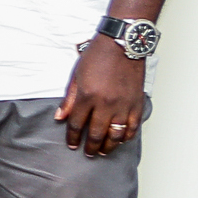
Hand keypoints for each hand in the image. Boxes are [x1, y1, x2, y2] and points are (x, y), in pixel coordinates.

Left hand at [59, 39, 146, 156]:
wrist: (123, 44)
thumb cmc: (98, 56)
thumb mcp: (76, 75)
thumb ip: (69, 99)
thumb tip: (60, 117)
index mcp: (88, 96)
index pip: (77, 124)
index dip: (73, 137)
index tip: (72, 144)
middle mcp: (106, 104)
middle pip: (96, 133)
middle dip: (90, 146)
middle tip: (88, 153)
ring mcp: (123, 105)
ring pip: (115, 134)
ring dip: (108, 146)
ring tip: (102, 151)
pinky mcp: (137, 103)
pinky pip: (133, 126)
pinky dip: (126, 136)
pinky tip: (121, 140)